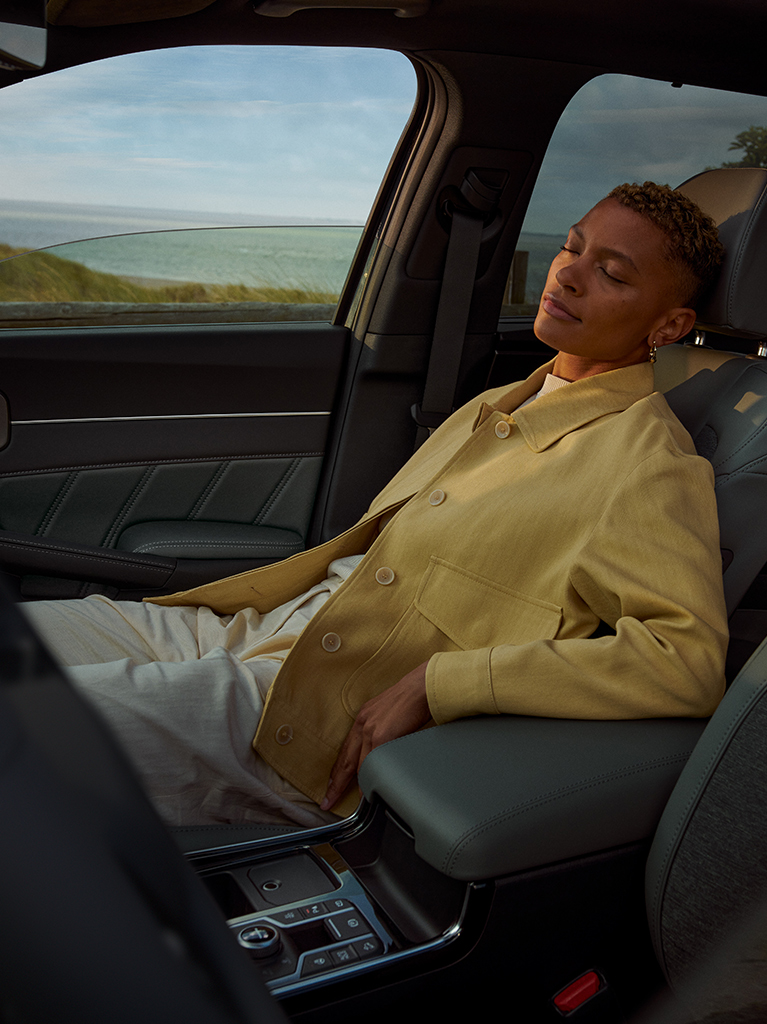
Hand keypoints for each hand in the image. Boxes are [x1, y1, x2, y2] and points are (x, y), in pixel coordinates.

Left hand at [320, 661, 430, 810]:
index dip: (338, 769)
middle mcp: (362, 723)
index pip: (346, 749)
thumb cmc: (410, 698)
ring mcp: (370, 730)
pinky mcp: (382, 736)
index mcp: (363, 718)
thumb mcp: (388, 713)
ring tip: (349, 801)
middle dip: (335, 783)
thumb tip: (381, 749)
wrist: (420, 687)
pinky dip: (369, 778)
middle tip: (327, 800)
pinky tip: (367, 791)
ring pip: (357, 765)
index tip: (331, 783)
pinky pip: (372, 763)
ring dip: (353, 785)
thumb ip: (380, 730)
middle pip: (344, 760)